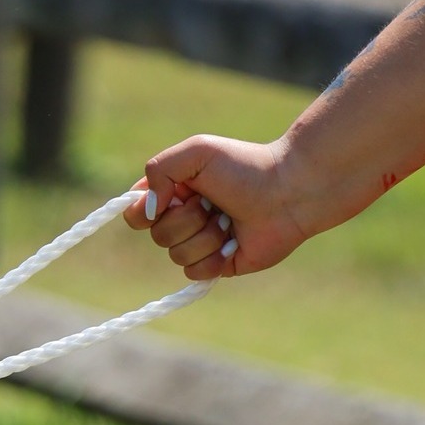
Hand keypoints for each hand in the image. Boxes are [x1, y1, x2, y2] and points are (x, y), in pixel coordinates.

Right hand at [121, 134, 311, 279]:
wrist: (288, 191)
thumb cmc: (245, 166)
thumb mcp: (196, 152)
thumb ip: (158, 170)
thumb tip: (147, 210)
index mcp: (173, 192)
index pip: (135, 213)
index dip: (144, 212)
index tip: (169, 199)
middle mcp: (183, 219)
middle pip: (156, 235)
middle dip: (187, 220)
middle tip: (213, 203)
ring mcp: (200, 243)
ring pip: (177, 255)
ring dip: (205, 237)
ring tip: (229, 220)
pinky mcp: (217, 264)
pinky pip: (195, 272)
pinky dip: (213, 258)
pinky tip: (233, 242)